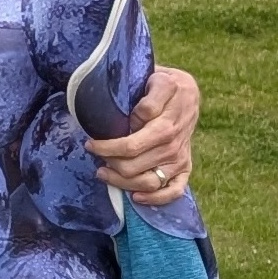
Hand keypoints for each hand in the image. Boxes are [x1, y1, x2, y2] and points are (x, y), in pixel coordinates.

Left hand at [86, 64, 197, 204]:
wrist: (187, 93)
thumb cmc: (165, 86)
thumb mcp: (158, 80)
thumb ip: (149, 99)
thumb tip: (136, 118)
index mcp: (166, 123)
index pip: (130, 145)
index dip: (106, 146)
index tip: (90, 142)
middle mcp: (174, 143)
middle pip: (134, 165)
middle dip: (109, 162)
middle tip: (94, 154)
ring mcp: (180, 158)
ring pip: (148, 181)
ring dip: (122, 181)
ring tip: (102, 172)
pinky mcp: (185, 167)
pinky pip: (174, 191)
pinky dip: (155, 199)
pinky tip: (136, 197)